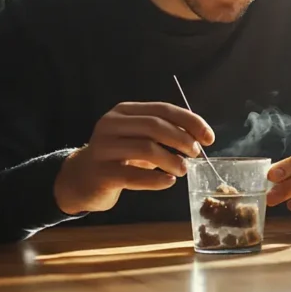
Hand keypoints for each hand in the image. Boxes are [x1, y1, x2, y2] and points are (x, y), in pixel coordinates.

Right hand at [54, 101, 214, 214]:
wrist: (81, 178)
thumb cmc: (118, 157)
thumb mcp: (138, 138)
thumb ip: (163, 133)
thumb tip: (199, 137)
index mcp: (123, 112)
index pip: (163, 109)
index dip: (190, 121)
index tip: (209, 137)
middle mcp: (111, 125)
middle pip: (155, 126)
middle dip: (182, 139)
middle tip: (195, 154)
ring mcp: (103, 148)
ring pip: (146, 149)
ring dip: (172, 161)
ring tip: (182, 170)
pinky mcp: (101, 173)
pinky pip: (134, 175)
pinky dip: (157, 179)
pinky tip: (168, 182)